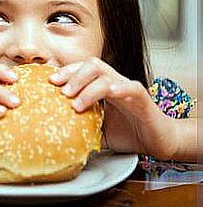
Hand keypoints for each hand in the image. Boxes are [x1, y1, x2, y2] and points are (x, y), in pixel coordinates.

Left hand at [49, 57, 177, 159]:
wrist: (158, 141)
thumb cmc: (128, 133)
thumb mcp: (96, 131)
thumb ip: (80, 127)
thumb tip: (55, 135)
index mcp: (101, 87)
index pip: (81, 70)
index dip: (65, 72)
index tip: (48, 82)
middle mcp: (114, 83)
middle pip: (92, 65)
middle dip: (73, 74)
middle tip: (60, 90)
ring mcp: (128, 89)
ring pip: (107, 75)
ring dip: (87, 87)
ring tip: (75, 103)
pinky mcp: (142, 99)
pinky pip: (131, 88)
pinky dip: (119, 89)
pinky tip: (109, 94)